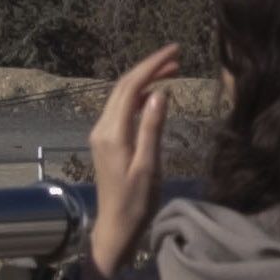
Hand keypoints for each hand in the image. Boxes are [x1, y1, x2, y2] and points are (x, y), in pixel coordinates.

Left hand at [82, 45, 182, 277]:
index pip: (131, 86)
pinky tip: (155, 95)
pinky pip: (121, 108)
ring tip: (172, 70)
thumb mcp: (149, 167)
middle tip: (178, 56)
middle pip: (124, 86)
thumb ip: (152, 128)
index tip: (175, 50)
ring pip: (122, 95)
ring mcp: (102, 134)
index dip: (152, 64)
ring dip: (145, 80)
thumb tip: (159, 93)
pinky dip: (138, 95)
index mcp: (112, 133)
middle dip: (149, 67)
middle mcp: (102, 128)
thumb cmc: (136, 203)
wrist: (115, 228)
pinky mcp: (106, 141)